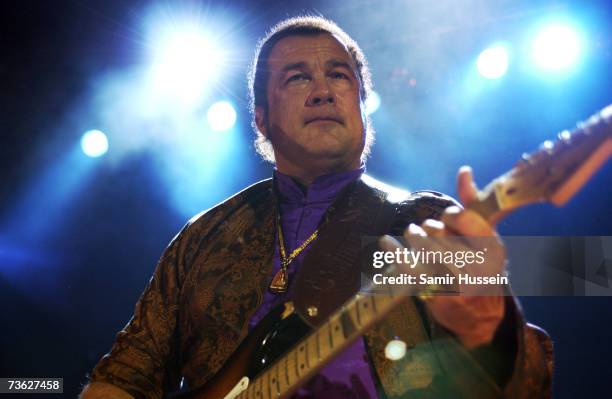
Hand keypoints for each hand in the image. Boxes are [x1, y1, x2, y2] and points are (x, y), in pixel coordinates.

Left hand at [382, 166, 506, 348]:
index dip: (449, 217)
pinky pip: (409, 268)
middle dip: (428, 229)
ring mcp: (457, 284)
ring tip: (411, 234)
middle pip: (439, 233)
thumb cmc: (478, 265)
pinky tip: (385, 242)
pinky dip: (394, 253)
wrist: (479, 314)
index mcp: (493, 248)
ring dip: (413, 237)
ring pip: (423, 248)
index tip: (446, 220)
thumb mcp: (482, 235)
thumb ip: (472, 203)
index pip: (462, 218)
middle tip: (423, 230)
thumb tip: (464, 170)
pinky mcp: (436, 296)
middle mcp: (479, 267)